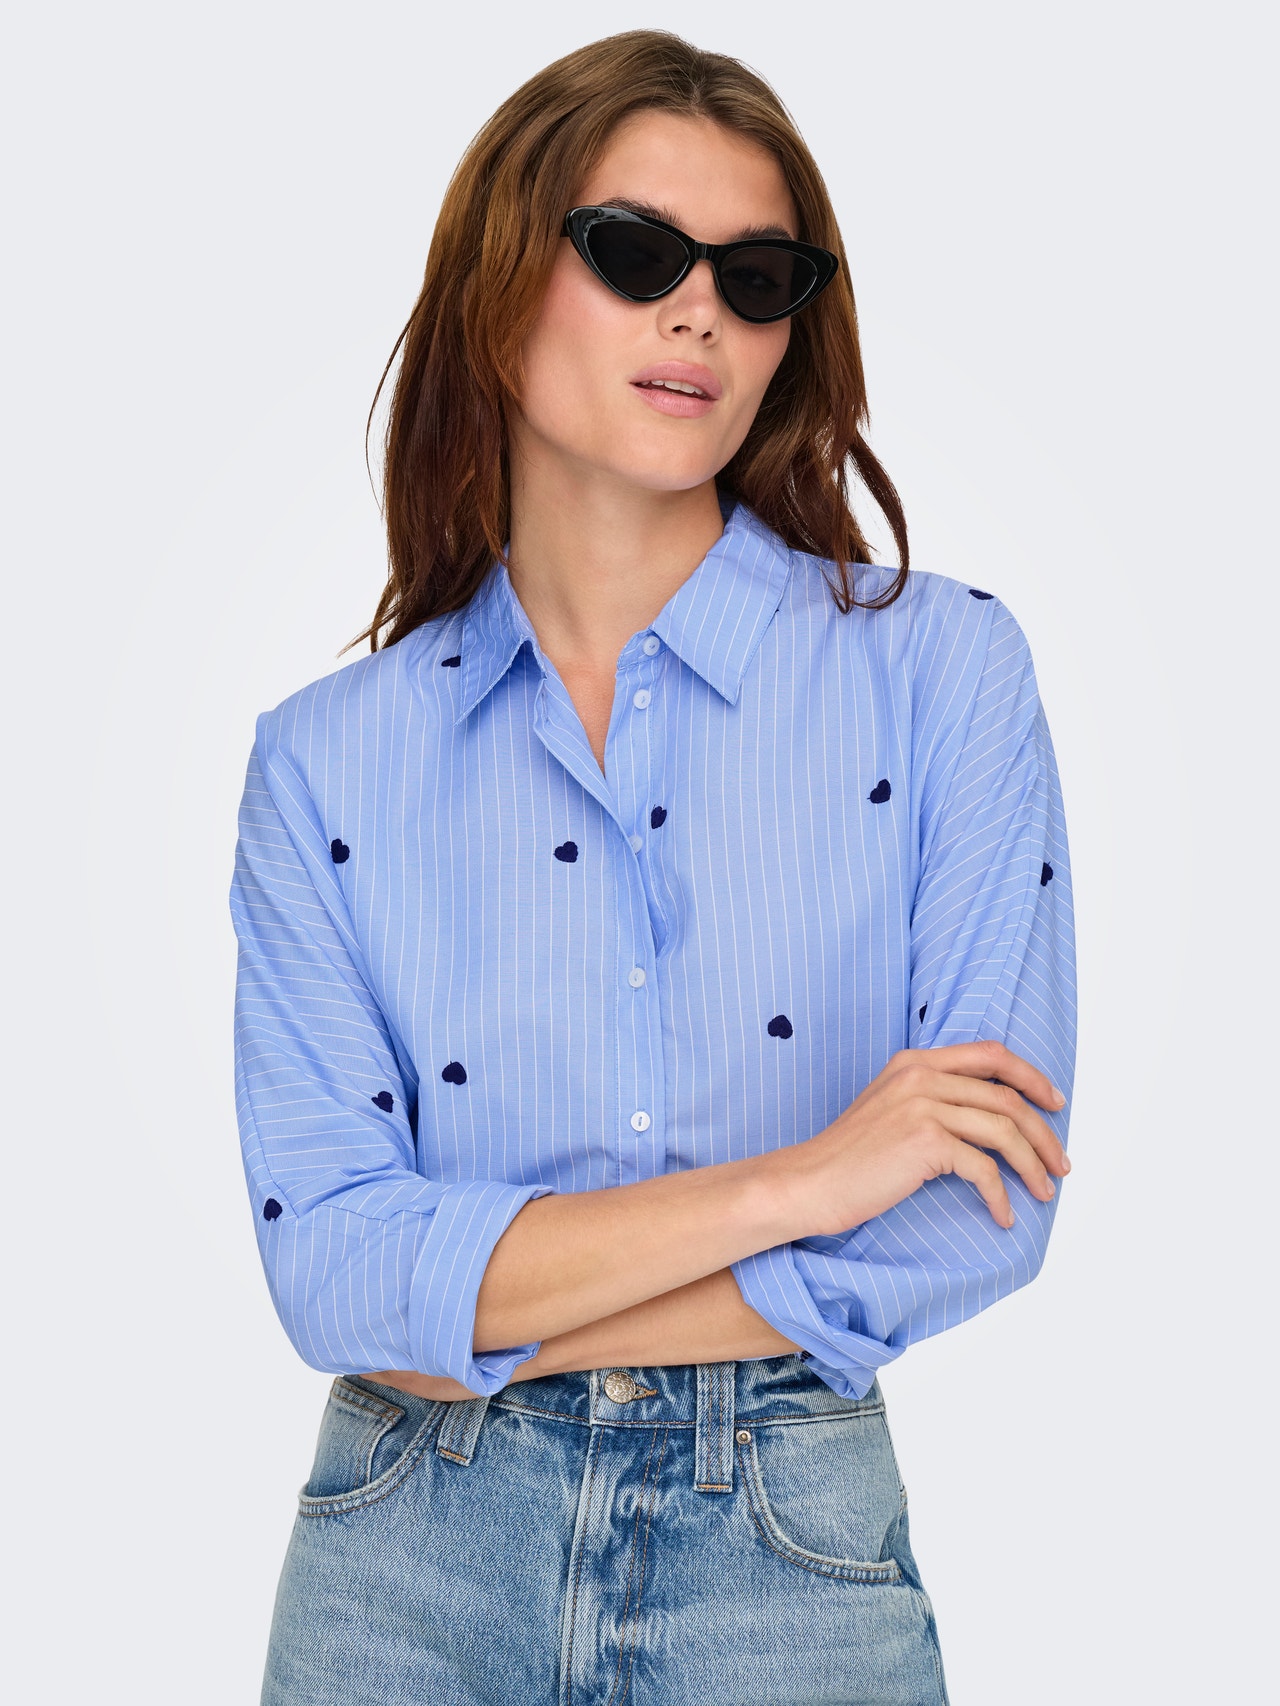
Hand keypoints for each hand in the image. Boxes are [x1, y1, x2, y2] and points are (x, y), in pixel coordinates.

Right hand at [790, 1039, 1069, 1236]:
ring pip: (1004, 1129)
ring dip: (1032, 1164)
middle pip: (1007, 1096)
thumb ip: (930, 1098)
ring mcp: (922, 1105)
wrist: (810, 1181)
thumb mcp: (890, 1109)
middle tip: (1059, 1163)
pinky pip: (983, 1168)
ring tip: (1043, 1191)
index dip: (1030, 1077)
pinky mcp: (925, 1141)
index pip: (990, 1055)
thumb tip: (986, 1119)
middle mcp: (920, 1075)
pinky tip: (1003, 1215)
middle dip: (1043, 1133)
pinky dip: (1000, 1195)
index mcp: (915, 1061)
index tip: (1053, 1103)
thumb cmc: (848, 1157)